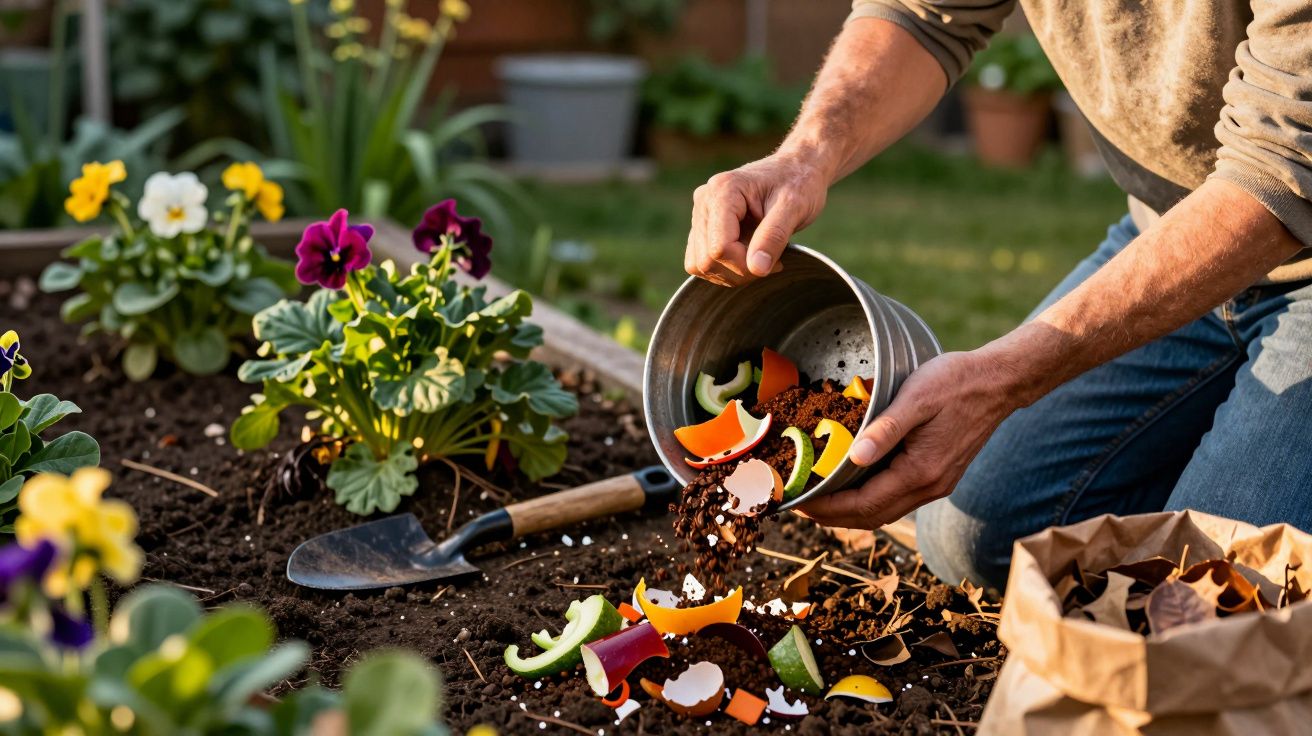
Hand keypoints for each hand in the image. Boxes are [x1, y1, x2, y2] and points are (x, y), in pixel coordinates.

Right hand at [685, 152, 829, 286]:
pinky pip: (701, 261)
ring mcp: (701, 214)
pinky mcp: (704, 226)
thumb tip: (756, 269)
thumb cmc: (799, 183)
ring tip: (761, 256)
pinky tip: (749, 255)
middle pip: (707, 260)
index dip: (745, 264)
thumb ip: (774, 236)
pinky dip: (725, 268)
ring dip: (732, 272)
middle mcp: (705, 200)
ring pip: (700, 265)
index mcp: (723, 191)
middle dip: (739, 270)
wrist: (797, 170)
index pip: (720, 247)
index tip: (776, 262)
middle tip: (771, 261)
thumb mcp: (795, 208)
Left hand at [795, 350, 1023, 529]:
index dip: (827, 508)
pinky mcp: (939, 476)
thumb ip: (885, 429)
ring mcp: (936, 484)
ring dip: (849, 511)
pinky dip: (869, 499)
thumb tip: (854, 456)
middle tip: (798, 505)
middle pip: (871, 518)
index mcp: (920, 472)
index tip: (798, 503)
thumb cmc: (957, 383)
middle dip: (831, 517)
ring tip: (817, 498)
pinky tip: (851, 484)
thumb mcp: (917, 398)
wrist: (999, 382)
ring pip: (884, 512)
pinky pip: (897, 499)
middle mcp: (929, 487)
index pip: (863, 505)